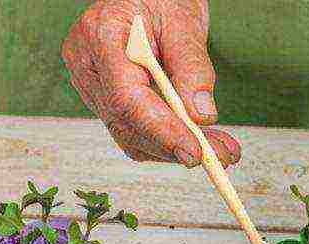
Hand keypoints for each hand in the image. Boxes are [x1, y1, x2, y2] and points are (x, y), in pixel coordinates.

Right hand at [62, 0, 239, 167]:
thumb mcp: (183, 20)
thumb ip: (193, 67)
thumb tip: (201, 116)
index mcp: (101, 37)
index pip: (127, 99)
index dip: (161, 131)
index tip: (194, 151)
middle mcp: (88, 65)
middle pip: (127, 124)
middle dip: (176, 146)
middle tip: (220, 157)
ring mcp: (93, 85)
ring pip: (130, 135)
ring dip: (176, 149)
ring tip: (219, 150)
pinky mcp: (105, 98)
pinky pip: (133, 130)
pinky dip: (167, 141)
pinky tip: (198, 142)